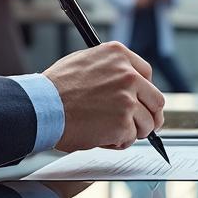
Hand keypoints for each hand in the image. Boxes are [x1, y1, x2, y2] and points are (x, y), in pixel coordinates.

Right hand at [43, 42, 165, 151]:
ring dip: (133, 131)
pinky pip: (130, 137)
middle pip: (156, 100)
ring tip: (111, 132)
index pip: (146, 73)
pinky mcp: (123, 122)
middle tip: (142, 125)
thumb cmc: (54, 88)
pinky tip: (101, 138)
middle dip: (150, 115)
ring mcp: (128, 99)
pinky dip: (118, 142)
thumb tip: (125, 81)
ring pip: (147, 122)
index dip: (145, 91)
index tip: (142, 101)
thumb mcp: (84, 61)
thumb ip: (109, 68)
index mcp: (118, 55)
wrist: (41, 107)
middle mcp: (128, 75)